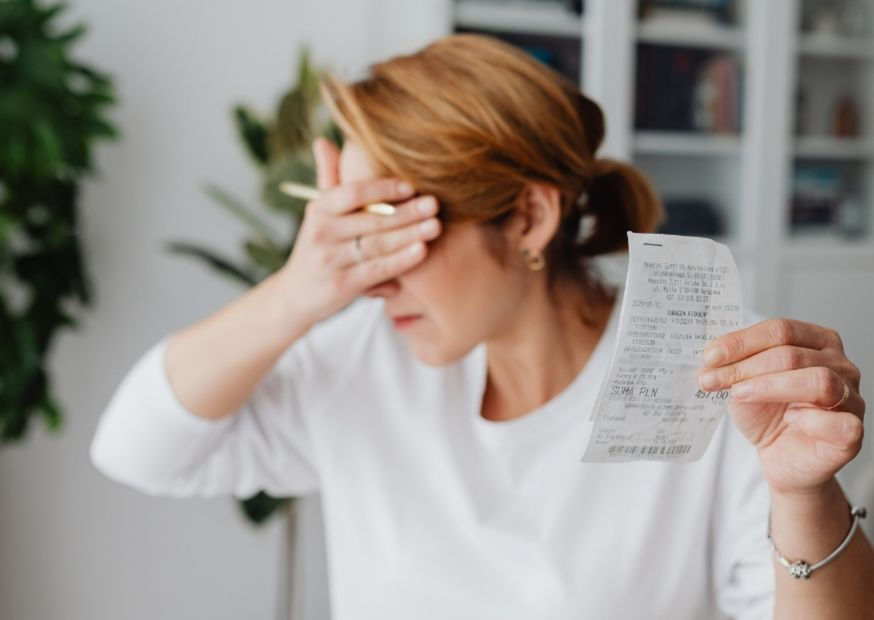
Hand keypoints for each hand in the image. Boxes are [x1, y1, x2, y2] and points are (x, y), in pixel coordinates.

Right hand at [274, 137, 440, 327]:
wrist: (296, 295)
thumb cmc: (319, 247)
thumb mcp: (318, 213)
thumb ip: (328, 178)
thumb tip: (323, 140)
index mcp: (319, 209)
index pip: (350, 193)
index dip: (381, 188)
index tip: (410, 186)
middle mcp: (321, 233)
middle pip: (370, 219)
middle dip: (405, 212)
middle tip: (434, 204)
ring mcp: (330, 261)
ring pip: (377, 244)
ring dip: (409, 234)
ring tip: (435, 226)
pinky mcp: (341, 286)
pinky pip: (377, 270)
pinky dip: (401, 260)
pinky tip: (422, 251)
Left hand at [697, 318, 864, 496]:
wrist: (779, 457)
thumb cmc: (767, 415)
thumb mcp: (744, 383)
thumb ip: (734, 365)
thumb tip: (710, 357)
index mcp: (818, 341)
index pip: (782, 330)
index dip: (742, 342)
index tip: (710, 356)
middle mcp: (840, 365)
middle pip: (793, 355)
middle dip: (745, 366)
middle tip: (711, 379)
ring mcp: (851, 398)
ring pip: (817, 381)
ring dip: (769, 386)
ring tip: (738, 394)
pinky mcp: (852, 434)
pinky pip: (839, 422)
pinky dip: (811, 419)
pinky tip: (789, 419)